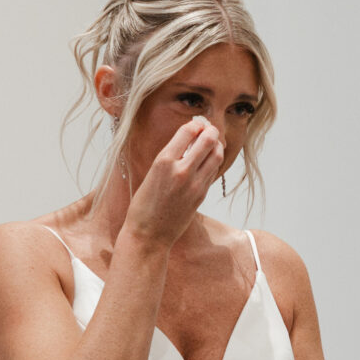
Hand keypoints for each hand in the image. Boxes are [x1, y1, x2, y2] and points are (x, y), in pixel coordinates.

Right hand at [123, 118, 225, 247]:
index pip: (187, 132)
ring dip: (216, 146)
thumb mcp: (151, 174)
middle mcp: (181, 171)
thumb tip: (186, 142)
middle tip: (210, 129)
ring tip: (212, 143)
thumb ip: (170, 158)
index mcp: (163, 162)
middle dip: (211, 131)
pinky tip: (208, 160)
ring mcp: (195, 184)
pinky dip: (213, 162)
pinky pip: (212, 172)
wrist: (148, 235)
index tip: (196, 124)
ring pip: (216, 156)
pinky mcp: (201, 195)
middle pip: (208, 141)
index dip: (195, 125)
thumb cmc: (143, 205)